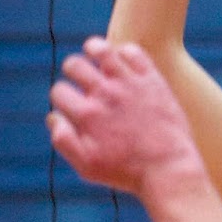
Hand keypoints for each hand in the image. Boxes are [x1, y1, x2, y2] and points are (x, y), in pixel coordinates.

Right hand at [47, 38, 205, 199]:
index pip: (59, 91)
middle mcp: (105, 94)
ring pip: (102, 50)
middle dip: (72, 69)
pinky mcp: (152, 80)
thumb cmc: (127, 171)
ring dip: (93, 49)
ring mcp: (129, 84)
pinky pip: (133, 52)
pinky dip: (124, 51)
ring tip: (93, 52)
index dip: (60, 96)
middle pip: (75, 65)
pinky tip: (122, 58)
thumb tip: (53, 117)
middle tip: (77, 75)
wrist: (169, 168)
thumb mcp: (88, 167)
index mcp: (87, 115)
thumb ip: (64, 142)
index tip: (67, 101)